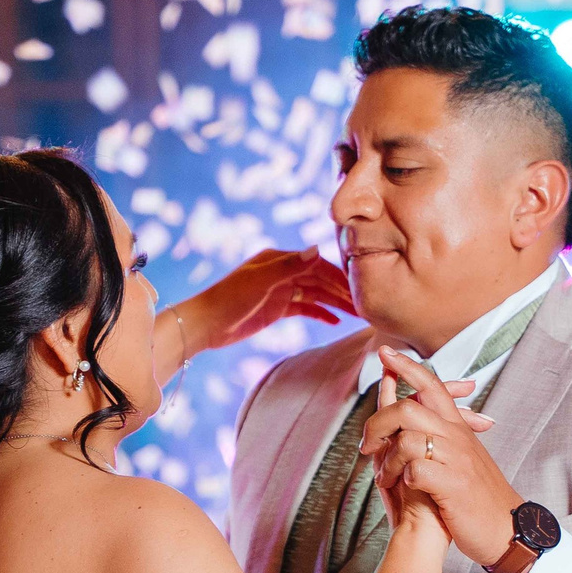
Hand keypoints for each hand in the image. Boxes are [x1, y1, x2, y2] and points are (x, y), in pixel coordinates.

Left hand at [169, 248, 354, 369]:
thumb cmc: (229, 299)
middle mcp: (282, 271)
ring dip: (335, 303)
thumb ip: (290, 266)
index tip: (359, 286)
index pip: (317, 263)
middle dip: (342, 291)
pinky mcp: (276, 308)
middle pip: (320, 279)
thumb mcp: (260, 281)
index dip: (339, 275)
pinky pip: (305, 307)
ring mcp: (280, 290)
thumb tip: (318, 247)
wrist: (205, 325)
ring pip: (315, 294)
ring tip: (358, 315)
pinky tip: (336, 321)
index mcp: (279, 259)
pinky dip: (320, 312)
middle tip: (366, 304)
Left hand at [361, 347, 524, 570]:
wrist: (506, 529)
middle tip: (366, 447)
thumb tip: (411, 418)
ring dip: (388, 461)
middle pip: (407, 409)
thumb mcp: (461, 456)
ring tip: (385, 480)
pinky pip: (415, 470)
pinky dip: (402, 479)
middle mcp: (457, 437)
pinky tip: (406, 490)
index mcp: (457, 428)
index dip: (407, 366)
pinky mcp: (453, 485)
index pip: (432, 385)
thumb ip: (438, 435)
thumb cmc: (476, 495)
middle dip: (377, 425)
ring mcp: (456, 460)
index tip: (384, 352)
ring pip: (407, 440)